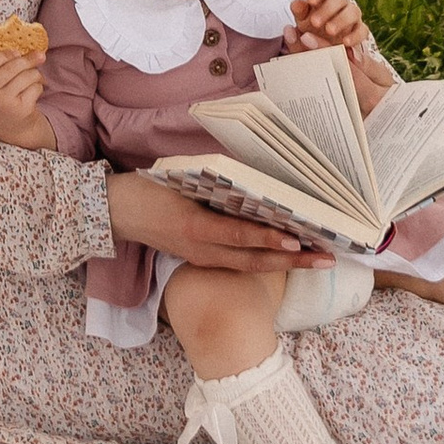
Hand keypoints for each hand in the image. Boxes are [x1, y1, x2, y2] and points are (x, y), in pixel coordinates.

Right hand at [0, 53, 52, 149]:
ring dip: (36, 75)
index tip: (16, 53)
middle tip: (39, 57)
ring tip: (33, 79)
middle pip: (14, 65)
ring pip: (29, 75)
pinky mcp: (21, 109)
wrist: (9, 123)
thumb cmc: (4, 94)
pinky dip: (38, 87)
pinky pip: (36, 87)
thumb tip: (38, 54)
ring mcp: (5, 101)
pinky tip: (32, 92)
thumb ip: (10, 62)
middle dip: (30, 59)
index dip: (6, 54)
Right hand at [107, 171, 327, 272]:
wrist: (117, 213)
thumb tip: (256, 176)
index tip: (296, 239)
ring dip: (285, 264)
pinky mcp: (202, 259)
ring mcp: (202, 259)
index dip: (268, 239)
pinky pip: (238, 263)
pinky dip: (264, 260)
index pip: (239, 236)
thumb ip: (216, 180)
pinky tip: (285, 255)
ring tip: (316, 258)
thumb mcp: (179, 181)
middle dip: (292, 261)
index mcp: (196, 229)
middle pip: (254, 261)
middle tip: (326, 259)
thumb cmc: (148, 190)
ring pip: (250, 266)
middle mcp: (202, 250)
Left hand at [287, 0, 367, 51]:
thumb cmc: (310, 33)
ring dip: (341, 20)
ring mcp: (351, 17)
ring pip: (353, 11)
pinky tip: (345, 42)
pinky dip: (356, 36)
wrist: (323, 51)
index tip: (310, 1)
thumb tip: (293, 12)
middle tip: (314, 22)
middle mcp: (339, 5)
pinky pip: (362, 30)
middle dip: (327, 9)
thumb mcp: (300, 27)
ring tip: (329, 31)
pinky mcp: (360, 31)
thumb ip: (297, 16)